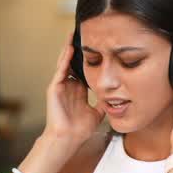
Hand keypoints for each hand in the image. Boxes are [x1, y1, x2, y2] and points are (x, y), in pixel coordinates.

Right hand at [43, 33, 101, 148]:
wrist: (68, 139)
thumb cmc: (80, 129)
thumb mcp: (98, 112)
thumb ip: (104, 103)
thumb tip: (117, 97)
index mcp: (78, 90)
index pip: (83, 69)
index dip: (89, 58)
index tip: (97, 46)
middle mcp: (69, 86)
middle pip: (73, 62)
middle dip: (78, 49)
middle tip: (85, 33)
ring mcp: (61, 86)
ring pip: (65, 62)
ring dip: (69, 48)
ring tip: (73, 34)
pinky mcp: (55, 88)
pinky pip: (60, 70)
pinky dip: (65, 59)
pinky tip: (69, 48)